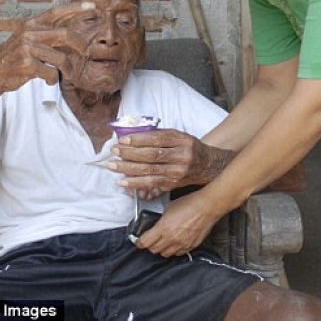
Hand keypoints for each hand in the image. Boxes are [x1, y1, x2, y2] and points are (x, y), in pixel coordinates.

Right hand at [0, 3, 91, 92]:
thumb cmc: (16, 56)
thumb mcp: (29, 38)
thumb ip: (48, 33)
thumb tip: (72, 32)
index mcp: (32, 24)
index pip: (57, 12)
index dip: (75, 8)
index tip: (93, 5)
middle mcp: (29, 33)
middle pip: (65, 35)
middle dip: (80, 44)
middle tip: (86, 52)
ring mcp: (27, 48)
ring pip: (60, 58)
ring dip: (67, 69)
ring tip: (67, 74)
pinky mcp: (26, 64)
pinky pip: (51, 72)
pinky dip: (53, 79)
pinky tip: (49, 79)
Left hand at [111, 130, 233, 198]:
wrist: (208, 165)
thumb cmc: (189, 148)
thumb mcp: (180, 136)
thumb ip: (160, 135)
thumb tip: (133, 137)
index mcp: (182, 141)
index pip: (157, 139)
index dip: (138, 140)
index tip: (123, 140)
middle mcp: (181, 157)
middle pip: (151, 155)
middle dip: (129, 153)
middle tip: (114, 151)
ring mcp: (177, 172)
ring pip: (149, 171)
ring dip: (128, 169)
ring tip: (113, 166)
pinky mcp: (173, 184)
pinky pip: (152, 184)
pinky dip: (136, 183)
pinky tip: (123, 181)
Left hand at [133, 190, 224, 255]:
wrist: (207, 207)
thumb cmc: (190, 203)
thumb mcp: (169, 207)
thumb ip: (161, 219)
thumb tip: (155, 225)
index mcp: (164, 228)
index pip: (145, 242)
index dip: (139, 242)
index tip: (138, 241)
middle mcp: (172, 238)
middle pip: (154, 250)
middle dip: (149, 246)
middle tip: (150, 240)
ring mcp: (182, 244)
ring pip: (165, 254)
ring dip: (161, 249)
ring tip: (162, 242)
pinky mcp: (190, 246)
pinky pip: (178, 253)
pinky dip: (173, 250)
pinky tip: (174, 243)